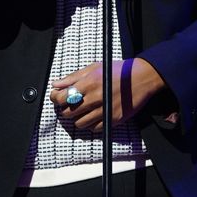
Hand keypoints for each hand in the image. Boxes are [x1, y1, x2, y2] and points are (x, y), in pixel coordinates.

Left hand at [50, 58, 165, 131]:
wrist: (141, 78)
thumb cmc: (117, 70)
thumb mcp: (93, 68)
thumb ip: (73, 77)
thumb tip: (56, 84)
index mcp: (89, 83)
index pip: (62, 98)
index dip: (55, 99)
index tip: (56, 97)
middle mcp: (96, 98)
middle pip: (69, 113)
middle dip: (65, 109)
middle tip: (68, 104)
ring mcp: (105, 110)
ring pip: (80, 124)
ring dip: (77, 118)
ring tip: (81, 110)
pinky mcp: (114, 119)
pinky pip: (94, 129)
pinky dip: (90, 124)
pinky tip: (93, 115)